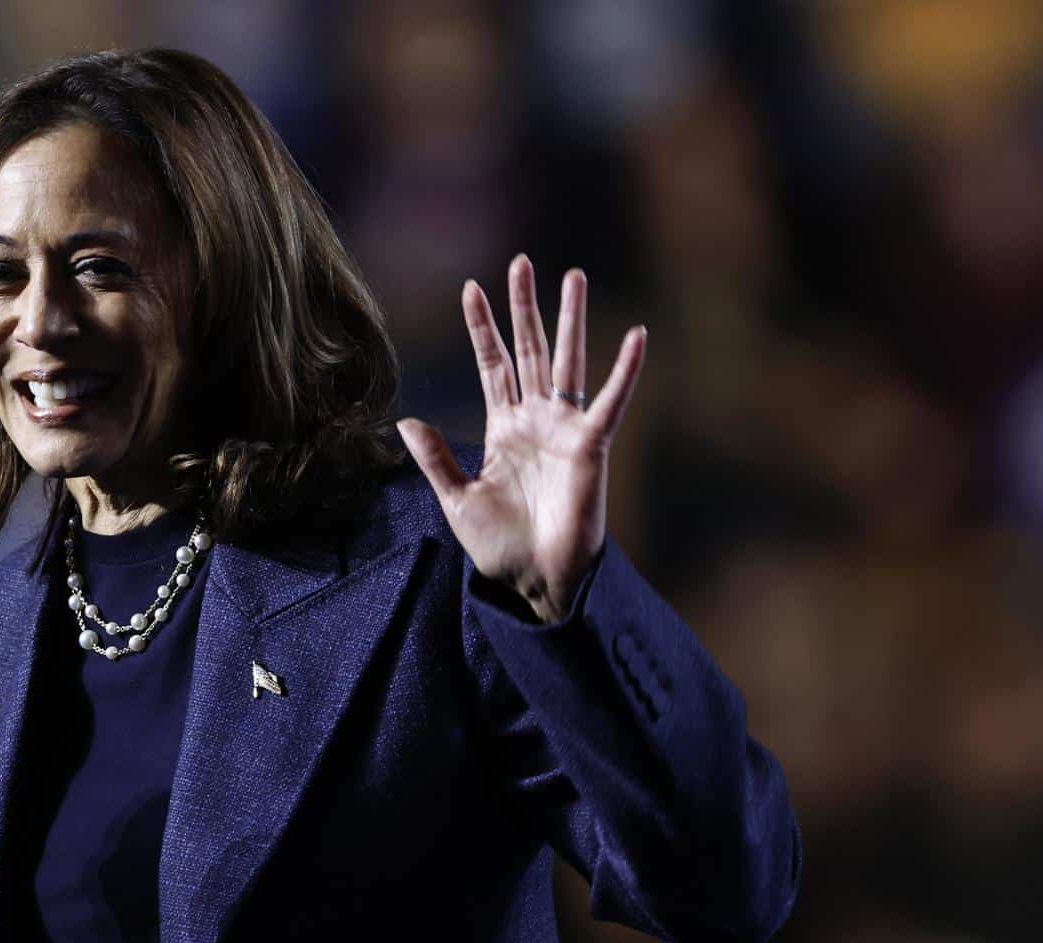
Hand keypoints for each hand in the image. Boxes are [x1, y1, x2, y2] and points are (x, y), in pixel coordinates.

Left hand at [397, 255, 646, 623]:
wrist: (533, 580)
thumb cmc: (500, 546)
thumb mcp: (457, 498)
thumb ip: (436, 458)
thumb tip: (407, 421)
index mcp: (503, 427)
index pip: (492, 365)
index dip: (483, 328)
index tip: (470, 288)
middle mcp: (535, 419)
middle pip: (529, 349)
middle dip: (524, 307)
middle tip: (522, 262)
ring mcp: (564, 429)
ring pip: (567, 361)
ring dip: (570, 319)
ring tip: (573, 275)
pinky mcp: (592, 446)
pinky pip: (610, 401)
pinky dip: (624, 371)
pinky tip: (636, 335)